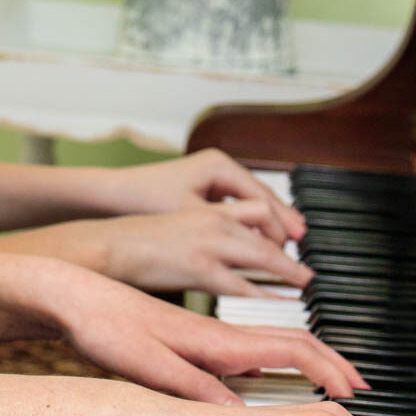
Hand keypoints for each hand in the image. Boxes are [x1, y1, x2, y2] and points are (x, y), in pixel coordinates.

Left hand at [58, 271, 362, 402]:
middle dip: (332, 362)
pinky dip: (271, 357)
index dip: (330, 369)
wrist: (72, 294)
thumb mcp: (152, 368)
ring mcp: (206, 331)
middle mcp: (219, 332)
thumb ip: (198, 391)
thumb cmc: (106, 327)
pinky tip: (262, 377)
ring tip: (329, 381)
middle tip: (360, 388)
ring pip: (272, 338)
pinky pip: (247, 344)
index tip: (359, 389)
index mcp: (217, 341)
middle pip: (293, 340)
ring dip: (308, 355)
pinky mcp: (189, 335)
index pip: (292, 347)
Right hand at [95, 206, 311, 300]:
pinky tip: (279, 301)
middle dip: (290, 244)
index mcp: (208, 206)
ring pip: (263, 253)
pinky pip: (243, 284)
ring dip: (287, 269)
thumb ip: (207, 227)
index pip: (259, 204)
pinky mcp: (200, 268)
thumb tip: (228, 239)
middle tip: (306, 266)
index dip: (279, 222)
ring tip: (304, 282)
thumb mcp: (180, 222)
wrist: (109, 245)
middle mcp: (213, 218)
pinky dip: (266, 293)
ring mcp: (209, 242)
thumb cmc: (138, 238)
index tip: (293, 236)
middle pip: (268, 224)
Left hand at [101, 149, 304, 247]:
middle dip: (282, 223)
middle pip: (261, 197)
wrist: (113, 195)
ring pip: (250, 203)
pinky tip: (258, 243)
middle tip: (302, 247)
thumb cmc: (147, 199)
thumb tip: (264, 250)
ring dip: (268, 226)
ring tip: (288, 248)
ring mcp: (212, 177)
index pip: (261, 196)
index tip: (296, 243)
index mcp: (219, 165)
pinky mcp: (204, 190)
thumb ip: (231, 232)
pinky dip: (250, 225)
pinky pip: (236, 208)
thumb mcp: (193, 216)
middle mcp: (219, 166)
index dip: (281, 222)